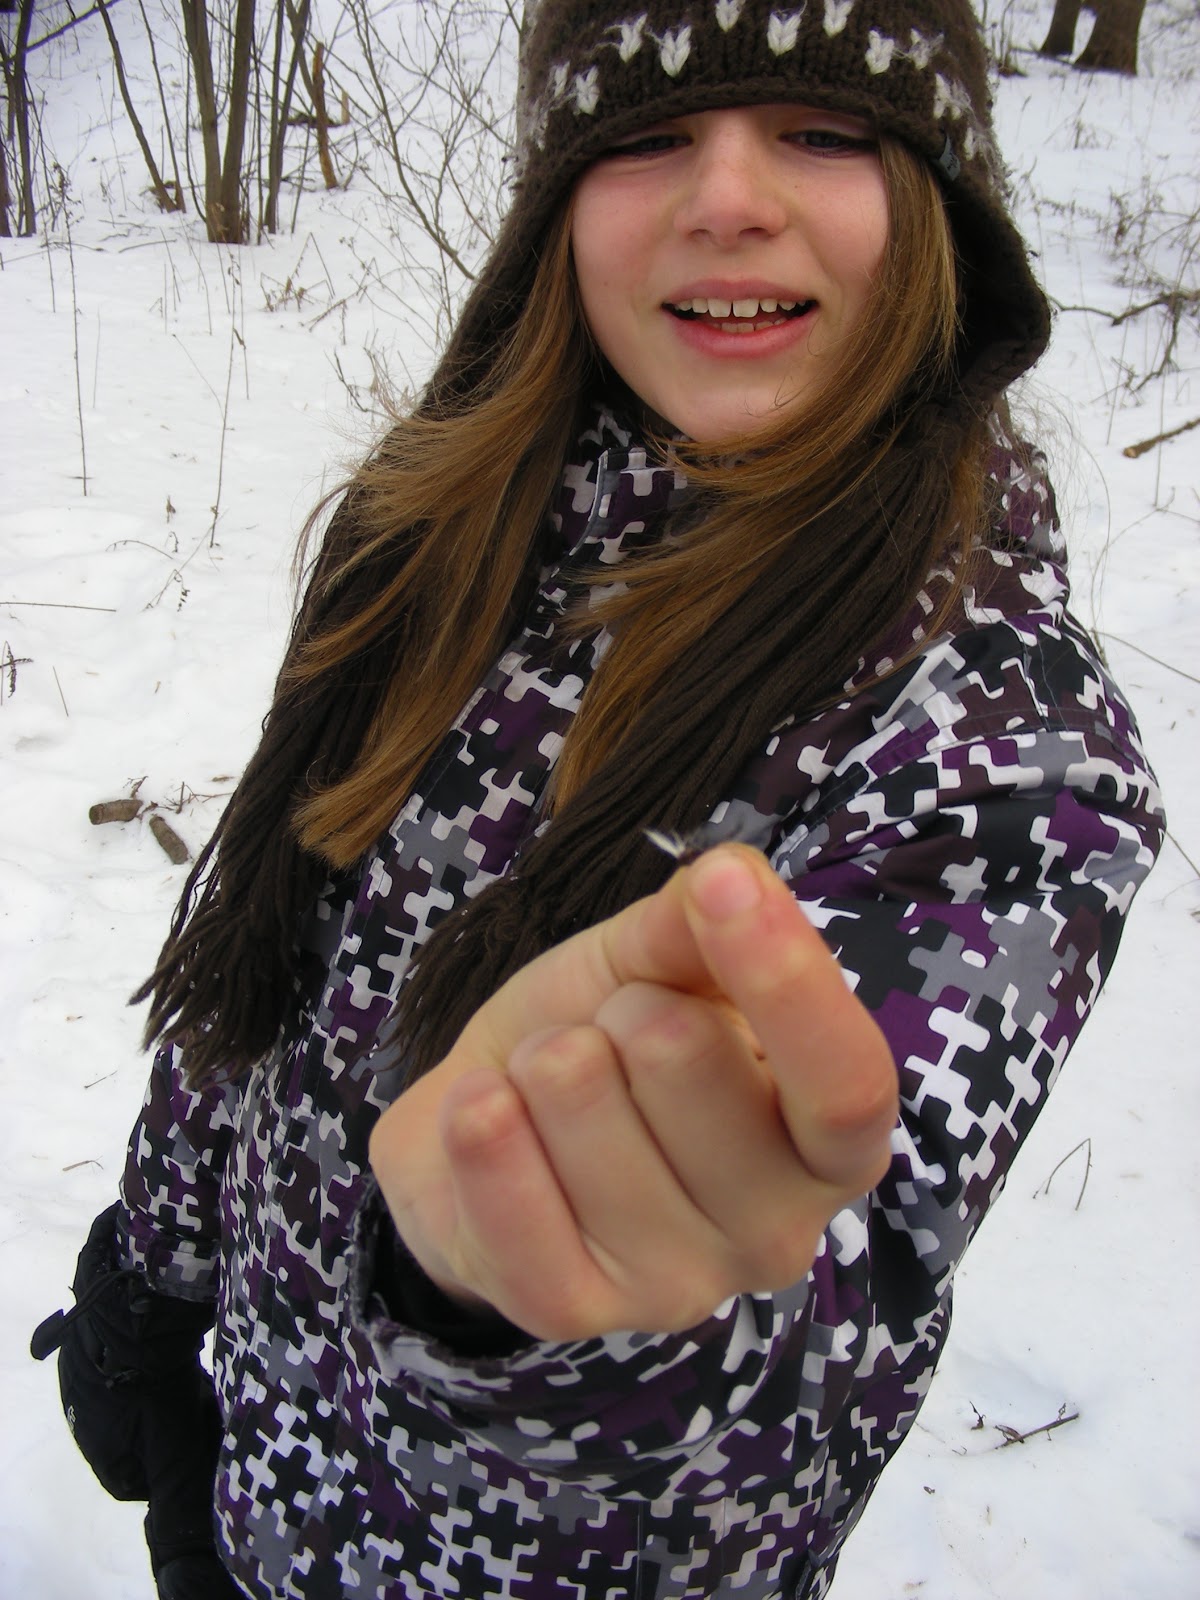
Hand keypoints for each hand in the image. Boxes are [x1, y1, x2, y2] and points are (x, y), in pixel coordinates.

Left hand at [369, 845, 897, 1340]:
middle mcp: (778, 1232)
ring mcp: (677, 1283)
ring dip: (542, 1056)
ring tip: (550, 1082)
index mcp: (829, 1141)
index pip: (846, 1080)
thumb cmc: (603, 1040)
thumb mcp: (657, 962)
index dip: (786, 977)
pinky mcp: (572, 1310)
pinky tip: (485, 1110)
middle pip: (684, 1056)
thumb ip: (700, 922)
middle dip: (620, 1005)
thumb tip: (728, 874)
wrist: (491, 1126)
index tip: (722, 883)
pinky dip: (478, 1123)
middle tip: (609, 1036)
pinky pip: (509, 1196)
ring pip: (578, 1096)